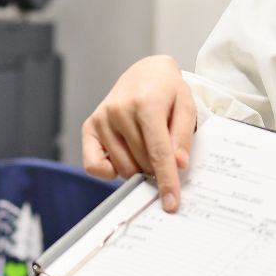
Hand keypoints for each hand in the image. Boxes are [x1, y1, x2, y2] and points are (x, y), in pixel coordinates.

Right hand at [81, 55, 197, 211]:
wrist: (146, 72)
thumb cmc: (167, 91)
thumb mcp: (186, 107)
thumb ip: (183, 137)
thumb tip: (178, 166)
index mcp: (146, 104)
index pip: (158, 152)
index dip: (167, 180)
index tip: (171, 203)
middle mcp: (119, 111)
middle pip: (142, 163)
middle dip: (157, 170)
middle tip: (165, 157)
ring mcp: (102, 119)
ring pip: (123, 167)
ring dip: (138, 168)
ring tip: (147, 148)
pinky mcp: (90, 127)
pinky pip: (94, 165)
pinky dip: (110, 171)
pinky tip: (125, 157)